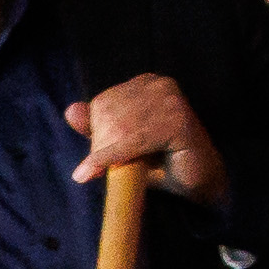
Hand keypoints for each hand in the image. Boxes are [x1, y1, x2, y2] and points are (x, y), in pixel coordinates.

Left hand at [70, 73, 228, 205]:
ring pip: (119, 128)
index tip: (98, 158)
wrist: (198, 185)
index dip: (97, 133)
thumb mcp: (122, 145)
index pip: (102, 103)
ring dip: (109, 155)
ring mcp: (172, 100)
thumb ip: (96, 129)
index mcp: (147, 83)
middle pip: (108, 114)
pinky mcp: (179, 122)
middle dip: (102, 146)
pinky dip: (112, 157)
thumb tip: (70, 110)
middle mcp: (160, 85)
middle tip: (110, 168)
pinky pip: (134, 140)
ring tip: (117, 171)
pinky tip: (96, 171)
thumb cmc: (161, 164)